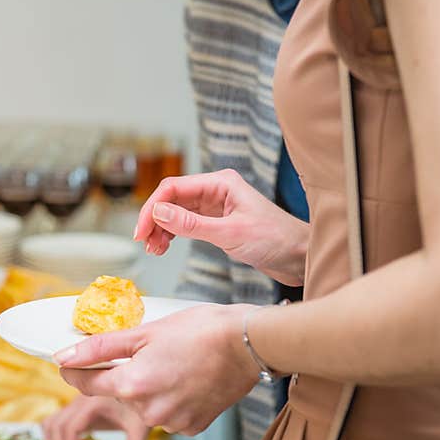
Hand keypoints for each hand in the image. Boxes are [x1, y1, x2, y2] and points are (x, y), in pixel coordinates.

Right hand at [42, 395, 149, 439]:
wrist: (139, 388)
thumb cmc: (139, 409)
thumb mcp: (140, 430)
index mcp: (94, 404)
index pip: (70, 428)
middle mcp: (79, 401)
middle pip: (56, 426)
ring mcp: (74, 403)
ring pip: (50, 423)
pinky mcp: (74, 407)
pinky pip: (54, 421)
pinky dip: (56, 437)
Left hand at [54, 304, 261, 435]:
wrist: (249, 343)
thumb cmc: (200, 330)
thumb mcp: (144, 331)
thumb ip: (100, 347)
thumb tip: (64, 356)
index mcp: (132, 385)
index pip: (85, 384)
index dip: (75, 370)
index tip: (70, 361)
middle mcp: (148, 411)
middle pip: (118, 394)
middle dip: (123, 375)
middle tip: (146, 351)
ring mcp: (171, 423)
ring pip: (143, 405)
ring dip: (148, 388)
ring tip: (173, 363)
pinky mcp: (191, 428)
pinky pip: (167, 414)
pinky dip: (170, 399)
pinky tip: (186, 380)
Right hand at [134, 169, 308, 285]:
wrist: (298, 256)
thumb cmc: (275, 239)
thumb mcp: (229, 233)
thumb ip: (191, 224)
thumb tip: (158, 212)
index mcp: (220, 183)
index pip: (173, 188)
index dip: (152, 208)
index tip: (142, 231)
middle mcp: (215, 191)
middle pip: (171, 199)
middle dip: (154, 220)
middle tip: (144, 243)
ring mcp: (215, 206)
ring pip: (176, 213)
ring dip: (161, 229)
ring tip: (154, 249)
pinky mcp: (216, 223)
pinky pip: (185, 225)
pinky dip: (172, 235)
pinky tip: (163, 247)